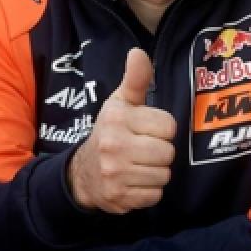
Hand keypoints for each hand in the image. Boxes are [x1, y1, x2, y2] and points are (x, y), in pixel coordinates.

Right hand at [68, 48, 175, 214]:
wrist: (81, 173)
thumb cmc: (109, 133)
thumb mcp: (119, 104)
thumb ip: (135, 80)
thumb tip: (138, 52)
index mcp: (116, 119)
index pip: (168, 126)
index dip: (160, 129)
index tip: (144, 130)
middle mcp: (113, 145)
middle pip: (167, 152)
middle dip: (158, 153)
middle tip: (141, 150)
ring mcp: (115, 173)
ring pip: (163, 175)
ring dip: (154, 173)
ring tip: (137, 166)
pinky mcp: (119, 197)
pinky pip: (155, 196)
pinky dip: (147, 192)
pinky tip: (133, 182)